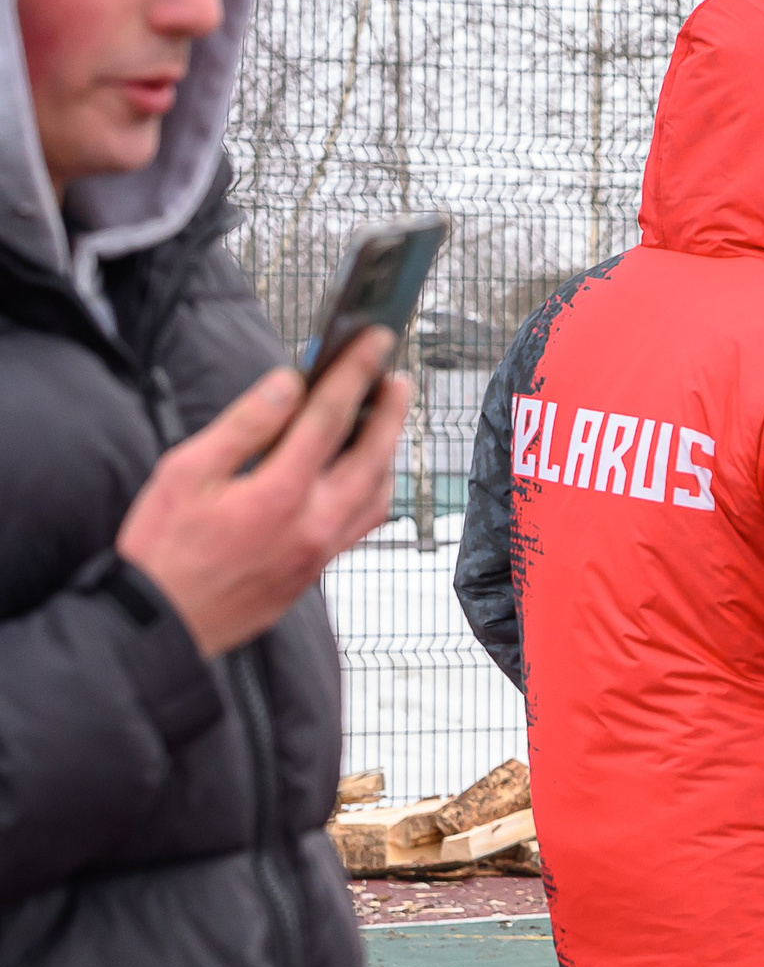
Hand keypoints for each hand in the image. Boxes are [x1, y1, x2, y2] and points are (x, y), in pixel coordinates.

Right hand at [116, 328, 409, 656]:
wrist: (163, 625)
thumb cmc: (164, 550)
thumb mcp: (186, 473)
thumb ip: (244, 425)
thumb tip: (286, 384)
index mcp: (281, 493)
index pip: (332, 418)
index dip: (356, 372)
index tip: (375, 341)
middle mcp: (315, 523)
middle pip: (373, 455)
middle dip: (391, 411)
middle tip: (397, 377)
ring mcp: (323, 549)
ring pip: (378, 492)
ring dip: (388, 451)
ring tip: (386, 418)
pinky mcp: (319, 568)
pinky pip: (366, 521)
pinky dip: (376, 488)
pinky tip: (367, 471)